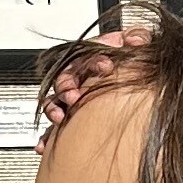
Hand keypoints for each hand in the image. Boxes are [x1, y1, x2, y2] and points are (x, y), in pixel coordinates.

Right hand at [38, 16, 154, 147]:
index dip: (93, 60)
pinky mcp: (68, 120)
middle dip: (67, 87)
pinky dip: (46, 137)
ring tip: (60, 117)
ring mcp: (70, 100)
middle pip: (64, 79)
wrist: (126, 86)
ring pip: (54, 102)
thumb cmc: (125, 64)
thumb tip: (138, 39)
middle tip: (75, 95)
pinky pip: (51, 129)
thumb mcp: (132, 46)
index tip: (106, 65)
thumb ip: (136, 37)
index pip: (85, 56)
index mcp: (89, 60)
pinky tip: (43, 145)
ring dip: (54, 109)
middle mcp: (76, 79)